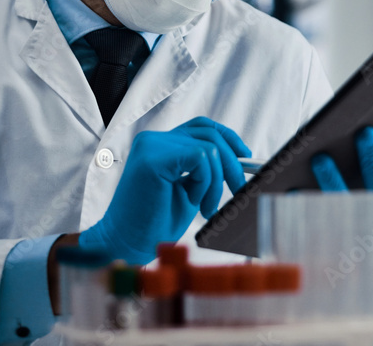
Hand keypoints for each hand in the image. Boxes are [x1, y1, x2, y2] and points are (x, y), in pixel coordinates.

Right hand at [79, 116, 249, 263]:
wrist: (126, 244)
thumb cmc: (155, 222)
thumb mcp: (189, 189)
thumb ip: (205, 170)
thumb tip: (242, 158)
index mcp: (160, 144)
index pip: (202, 127)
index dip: (228, 138)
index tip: (245, 157)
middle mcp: (154, 140)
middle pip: (210, 134)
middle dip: (232, 163)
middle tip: (238, 190)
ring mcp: (151, 146)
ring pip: (208, 147)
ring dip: (216, 182)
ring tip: (206, 207)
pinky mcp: (153, 158)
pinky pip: (200, 157)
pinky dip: (205, 182)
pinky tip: (193, 201)